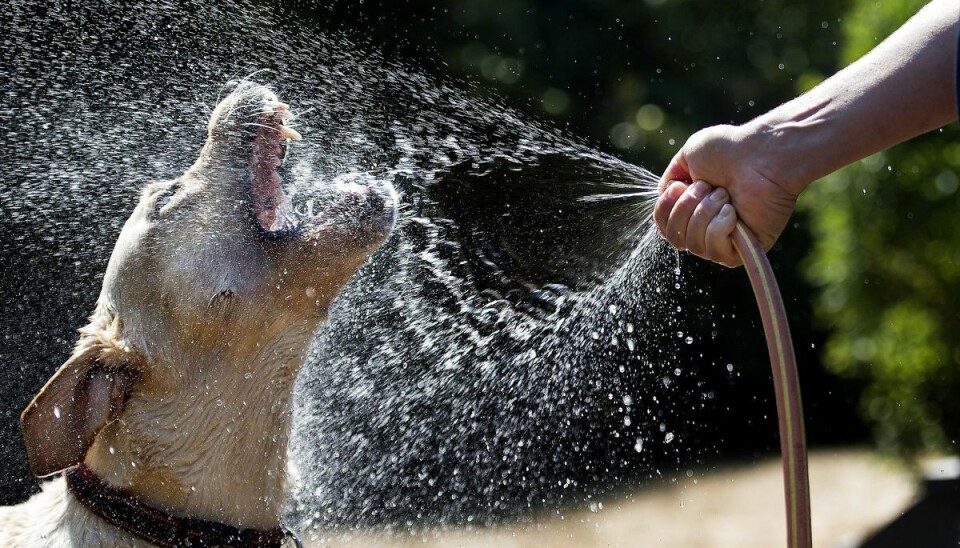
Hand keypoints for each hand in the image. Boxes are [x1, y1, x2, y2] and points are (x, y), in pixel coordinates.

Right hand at [654, 124, 800, 266]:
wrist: (761, 155)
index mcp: (693, 208)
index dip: (665, 209)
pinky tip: (733, 210)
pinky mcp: (742, 250)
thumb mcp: (687, 156)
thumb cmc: (729, 150)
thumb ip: (670, 179)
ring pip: (693, 244)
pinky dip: (719, 226)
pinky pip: (714, 250)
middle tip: (709, 186)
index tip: (679, 186)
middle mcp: (706, 228)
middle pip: (674, 238)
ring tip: (725, 194)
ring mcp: (724, 241)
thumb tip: (665, 198)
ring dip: (704, 212)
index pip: (664, 227)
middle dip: (686, 207)